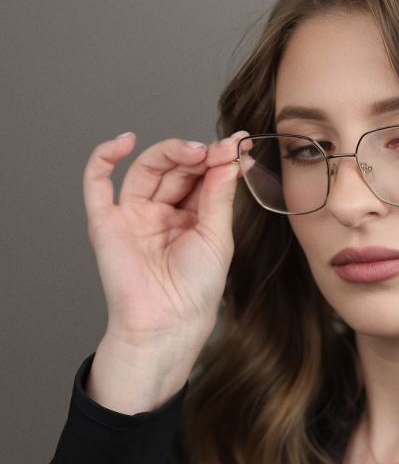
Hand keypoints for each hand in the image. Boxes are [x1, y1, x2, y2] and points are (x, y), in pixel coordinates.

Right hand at [83, 130, 248, 348]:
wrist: (168, 322)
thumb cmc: (196, 290)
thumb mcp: (217, 236)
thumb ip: (219, 195)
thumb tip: (230, 157)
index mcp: (191, 218)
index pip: (201, 177)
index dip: (216, 159)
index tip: (237, 145)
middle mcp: (161, 213)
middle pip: (175, 168)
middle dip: (196, 155)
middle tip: (215, 150)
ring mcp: (133, 215)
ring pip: (145, 168)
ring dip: (167, 152)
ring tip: (193, 151)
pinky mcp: (105, 221)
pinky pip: (97, 182)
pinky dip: (105, 157)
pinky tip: (124, 141)